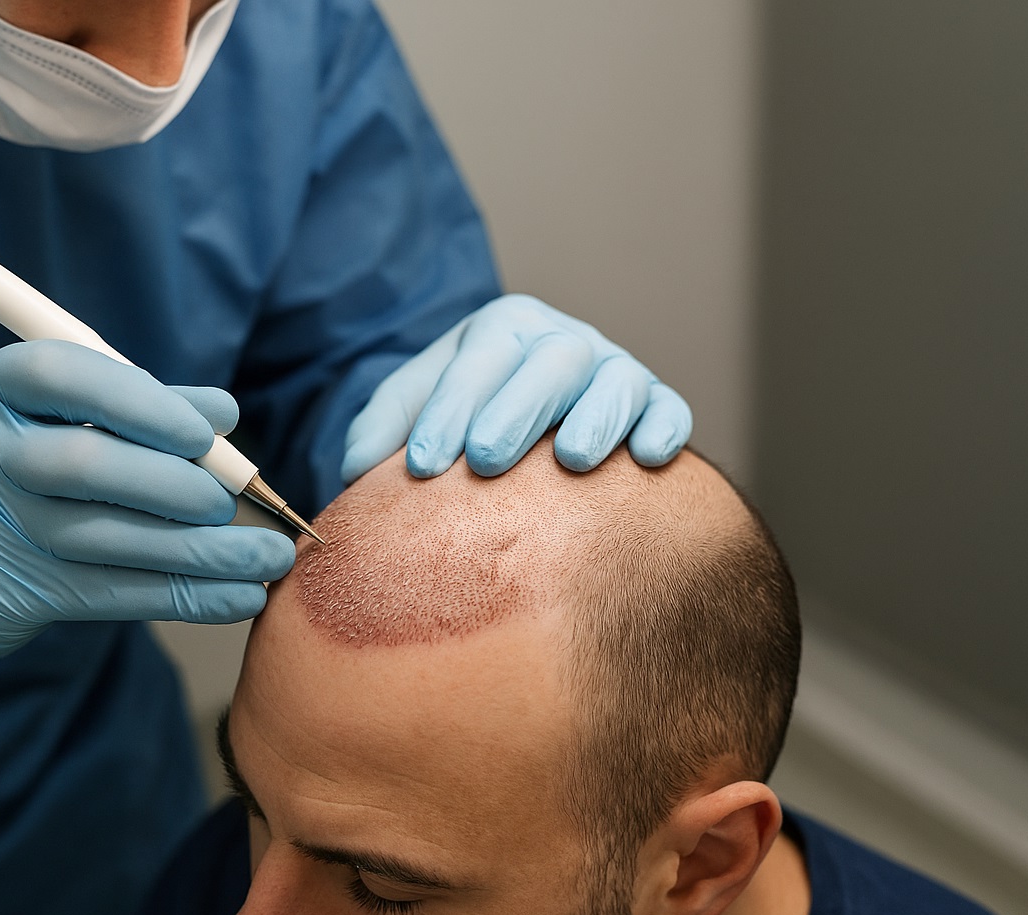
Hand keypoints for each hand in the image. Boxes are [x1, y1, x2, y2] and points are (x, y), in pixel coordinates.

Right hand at [0, 340, 294, 694]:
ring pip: (102, 539)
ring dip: (199, 554)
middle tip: (225, 504)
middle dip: (170, 484)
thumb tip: (224, 414)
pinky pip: (108, 595)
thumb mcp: (50, 424)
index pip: (58, 372)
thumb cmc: (6, 477)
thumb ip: (135, 409)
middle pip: (79, 461)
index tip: (205, 434)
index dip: (141, 400)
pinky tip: (236, 599)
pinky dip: (183, 596)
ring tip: (265, 561)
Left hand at [340, 294, 690, 481]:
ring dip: (597, 417)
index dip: (450, 409)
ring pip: (617, 380)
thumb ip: (381, 433)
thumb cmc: (462, 423)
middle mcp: (562, 341)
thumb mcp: (413, 414)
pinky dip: (664, 427)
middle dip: (517, 409)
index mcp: (501, 331)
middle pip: (550, 361)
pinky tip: (648, 458)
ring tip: (571, 460)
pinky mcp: (655, 404)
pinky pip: (669, 409)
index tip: (424, 466)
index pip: (479, 360)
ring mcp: (614, 370)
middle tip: (485, 461)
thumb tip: (358, 471)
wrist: (520, 431)